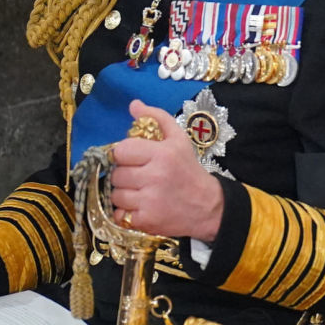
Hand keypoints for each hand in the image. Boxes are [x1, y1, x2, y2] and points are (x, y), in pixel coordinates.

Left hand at [109, 101, 223, 241]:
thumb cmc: (189, 171)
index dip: (125, 156)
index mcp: (162, 153)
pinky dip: (125, 212)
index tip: (135, 160)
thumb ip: (157, 119)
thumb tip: (133, 104)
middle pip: (116, 174)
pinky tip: (140, 207)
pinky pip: (118, 213)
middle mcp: (155, 176)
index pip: (121, 150)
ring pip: (115, 194)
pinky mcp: (146, 220)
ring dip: (124, 194)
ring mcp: (149, 200)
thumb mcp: (179, 140)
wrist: (209, 207)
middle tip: (141, 177)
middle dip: (125, 176)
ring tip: (141, 193)